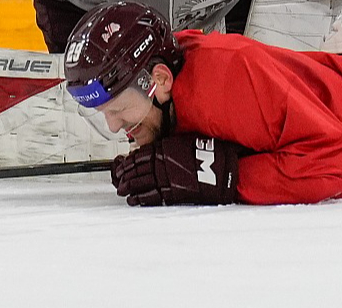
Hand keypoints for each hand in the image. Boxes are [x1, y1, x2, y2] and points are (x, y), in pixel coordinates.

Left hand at [111, 134, 238, 205]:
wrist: (223, 168)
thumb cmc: (209, 152)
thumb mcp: (187, 141)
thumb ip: (171, 146)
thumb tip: (159, 150)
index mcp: (165, 149)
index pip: (140, 155)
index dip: (129, 161)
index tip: (122, 164)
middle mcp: (162, 163)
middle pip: (136, 169)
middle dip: (125, 175)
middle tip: (117, 178)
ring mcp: (167, 178)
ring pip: (140, 183)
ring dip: (128, 186)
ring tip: (121, 189)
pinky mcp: (173, 193)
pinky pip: (152, 196)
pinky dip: (140, 198)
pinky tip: (133, 200)